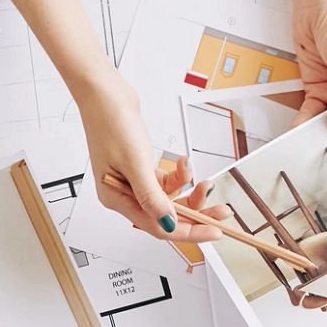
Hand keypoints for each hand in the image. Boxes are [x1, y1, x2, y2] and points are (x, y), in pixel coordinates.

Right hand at [81, 74, 230, 241]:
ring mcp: (133, 182)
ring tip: (205, 182)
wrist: (106, 94)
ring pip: (169, 199)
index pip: (156, 226)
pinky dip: (179, 174)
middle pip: (165, 215)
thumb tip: (168, 223)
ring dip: (189, 190)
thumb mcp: (135, 164)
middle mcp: (124, 194)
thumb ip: (152, 197)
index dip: (187, 232)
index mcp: (116, 199)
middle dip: (195, 213)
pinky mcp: (141, 169)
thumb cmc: (111, 124)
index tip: (212, 231)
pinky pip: (166, 182)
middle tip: (220, 211)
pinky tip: (183, 162)